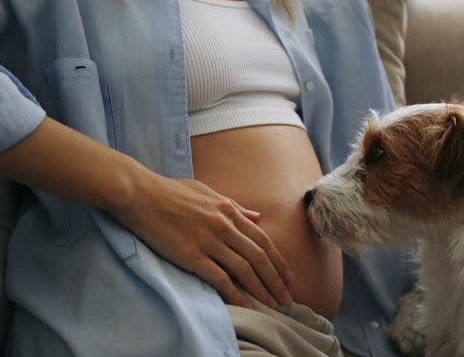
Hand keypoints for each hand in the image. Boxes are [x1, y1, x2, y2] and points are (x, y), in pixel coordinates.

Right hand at [111, 174, 294, 308]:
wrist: (141, 194)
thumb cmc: (171, 192)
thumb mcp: (208, 192)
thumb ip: (235, 206)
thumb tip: (257, 216)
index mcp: (229, 210)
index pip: (262, 240)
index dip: (278, 260)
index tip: (288, 276)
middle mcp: (225, 226)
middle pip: (258, 257)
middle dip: (276, 280)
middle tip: (287, 297)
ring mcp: (209, 241)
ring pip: (244, 269)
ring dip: (261, 289)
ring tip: (273, 304)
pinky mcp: (192, 255)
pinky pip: (220, 278)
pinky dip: (236, 294)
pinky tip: (245, 305)